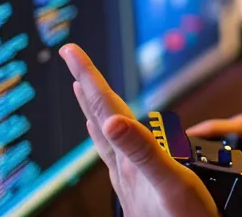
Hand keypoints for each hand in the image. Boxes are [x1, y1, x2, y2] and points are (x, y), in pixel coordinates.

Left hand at [59, 44, 216, 216]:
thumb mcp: (172, 184)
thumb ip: (142, 151)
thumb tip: (111, 121)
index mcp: (130, 158)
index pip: (104, 108)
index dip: (88, 76)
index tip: (70, 51)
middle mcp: (124, 165)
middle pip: (99, 117)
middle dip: (85, 84)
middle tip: (70, 57)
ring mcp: (128, 179)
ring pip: (104, 136)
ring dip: (93, 109)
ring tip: (81, 89)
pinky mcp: (137, 190)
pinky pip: (115, 156)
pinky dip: (109, 138)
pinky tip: (106, 138)